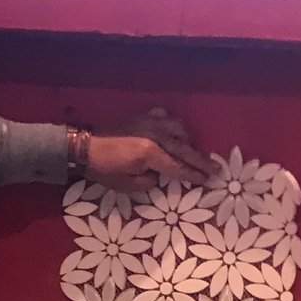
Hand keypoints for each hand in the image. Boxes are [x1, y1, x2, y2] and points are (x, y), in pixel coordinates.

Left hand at [85, 112, 209, 193]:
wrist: (84, 146)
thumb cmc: (104, 170)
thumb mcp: (128, 185)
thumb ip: (150, 181)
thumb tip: (161, 174)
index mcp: (151, 155)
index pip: (179, 167)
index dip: (194, 175)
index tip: (208, 180)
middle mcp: (155, 136)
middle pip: (185, 149)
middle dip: (201, 160)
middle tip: (215, 168)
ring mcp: (150, 122)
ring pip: (178, 128)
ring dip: (188, 140)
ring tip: (192, 150)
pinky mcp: (142, 116)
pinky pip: (164, 116)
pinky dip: (172, 124)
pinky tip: (172, 131)